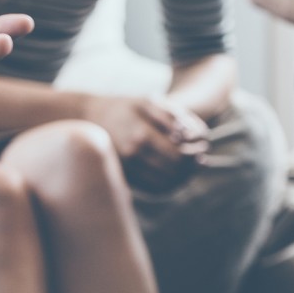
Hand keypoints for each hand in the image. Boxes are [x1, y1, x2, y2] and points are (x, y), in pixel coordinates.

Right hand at [83, 95, 209, 191]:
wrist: (90, 118)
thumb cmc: (125, 107)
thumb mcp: (149, 102)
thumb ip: (173, 116)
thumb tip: (188, 137)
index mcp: (141, 135)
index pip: (179, 155)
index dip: (196, 154)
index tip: (203, 148)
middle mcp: (133, 156)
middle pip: (174, 172)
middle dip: (192, 167)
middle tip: (201, 159)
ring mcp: (127, 169)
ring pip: (165, 184)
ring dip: (183, 178)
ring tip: (190, 167)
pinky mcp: (125, 178)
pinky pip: (153, 190)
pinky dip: (170, 186)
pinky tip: (177, 176)